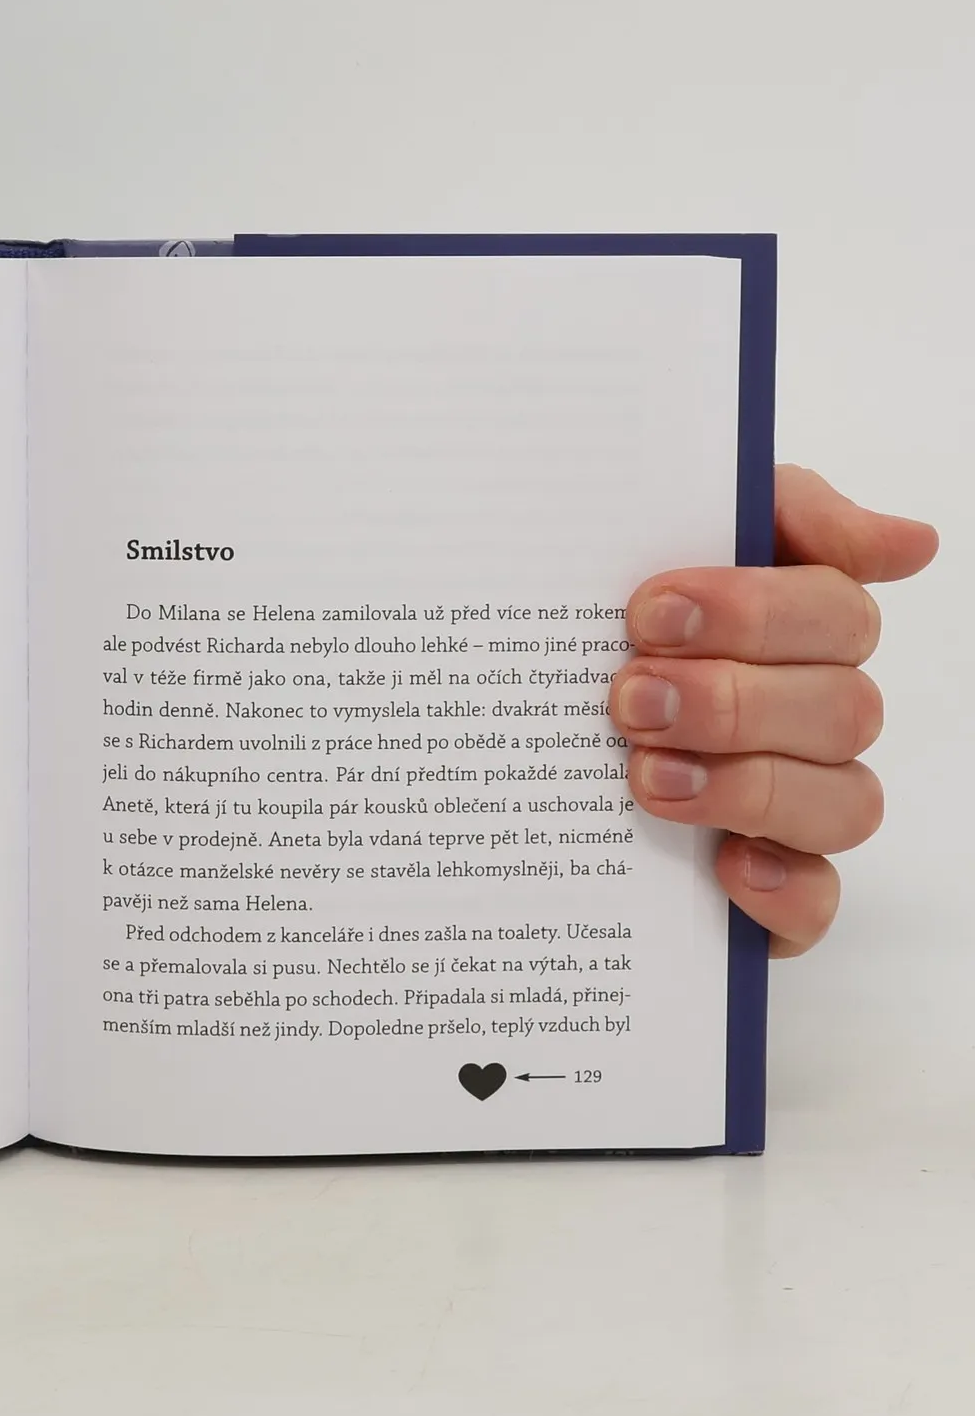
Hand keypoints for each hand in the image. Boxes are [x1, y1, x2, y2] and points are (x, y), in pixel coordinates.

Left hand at [610, 466, 936, 957]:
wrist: (506, 736)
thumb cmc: (602, 626)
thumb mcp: (658, 532)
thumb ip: (779, 513)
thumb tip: (910, 543)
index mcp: (797, 631)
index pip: (837, 614)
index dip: (754, 612)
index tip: (650, 613)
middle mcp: (811, 719)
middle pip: (841, 709)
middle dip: (731, 701)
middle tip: (628, 698)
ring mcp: (797, 807)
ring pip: (845, 803)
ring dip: (747, 785)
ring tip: (643, 776)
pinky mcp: (770, 891)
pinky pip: (818, 902)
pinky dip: (784, 888)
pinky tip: (726, 865)